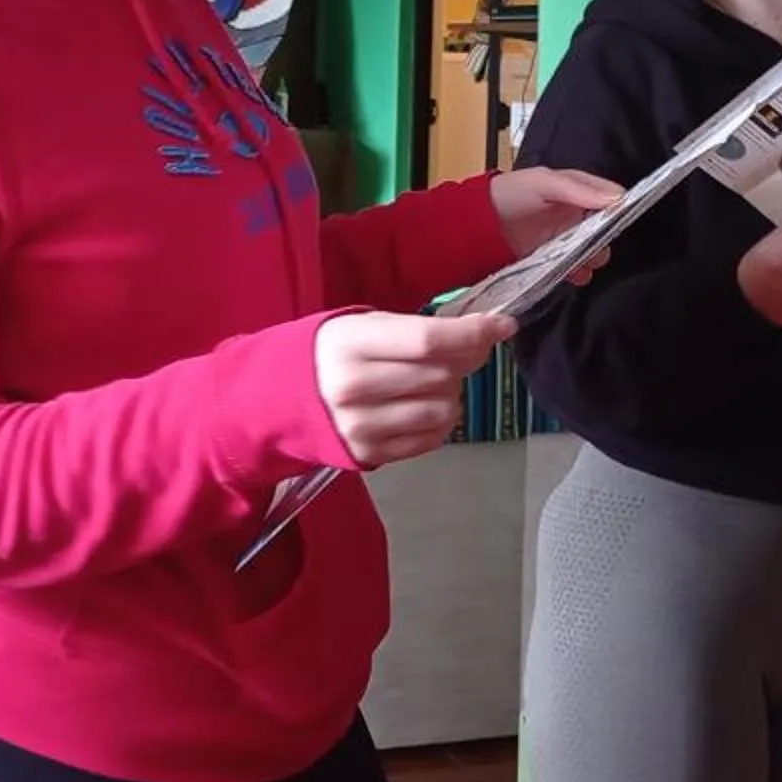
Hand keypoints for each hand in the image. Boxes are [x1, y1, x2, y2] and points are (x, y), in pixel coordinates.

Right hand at [314, 311, 516, 468]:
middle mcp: (354, 388)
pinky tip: (420, 408)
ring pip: (442, 412)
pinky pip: (431, 440)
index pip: (428, 341)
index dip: (474, 333)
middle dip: (462, 363)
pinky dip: (439, 423)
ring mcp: (361, 427)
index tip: (503, 326)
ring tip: (432, 385)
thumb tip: (484, 336)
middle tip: (455, 355)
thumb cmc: (330, 353)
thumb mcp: (364, 327)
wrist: (277, 400)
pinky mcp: (369, 455)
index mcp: (350, 345)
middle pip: (440, 377)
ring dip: (451, 396)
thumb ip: (419, 331)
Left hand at [491, 167, 623, 284]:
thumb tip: (617, 198)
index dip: (618, 208)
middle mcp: (573, 214)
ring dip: (593, 257)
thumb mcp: (544, 182)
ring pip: (591, 249)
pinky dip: (579, 273)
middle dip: (604, 239)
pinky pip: (574, 267)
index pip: (608, 197)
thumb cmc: (510, 193)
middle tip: (597, 247)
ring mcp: (563, 238)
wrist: (475, 224)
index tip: (622, 219)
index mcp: (576, 190)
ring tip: (585, 263)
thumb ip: (578, 189)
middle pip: (603, 228)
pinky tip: (576, 275)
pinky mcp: (552, 259)